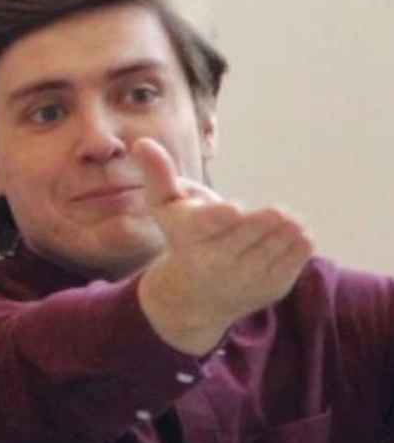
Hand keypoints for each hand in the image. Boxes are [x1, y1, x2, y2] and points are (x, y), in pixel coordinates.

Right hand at [136, 136, 313, 354]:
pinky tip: (289, 237)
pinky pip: (301, 252)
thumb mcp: (164, 207)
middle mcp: (219, 261)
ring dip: (290, 224)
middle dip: (273, 214)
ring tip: (283, 222)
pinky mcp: (273, 286)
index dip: (231, 212)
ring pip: (286, 237)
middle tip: (275, 210)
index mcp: (192, 236)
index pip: (221, 219)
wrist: (193, 299)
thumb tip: (142, 142)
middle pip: (262, 224)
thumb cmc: (182, 239)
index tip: (235, 209)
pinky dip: (301, 239)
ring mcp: (248, 276)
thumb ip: (157, 173)